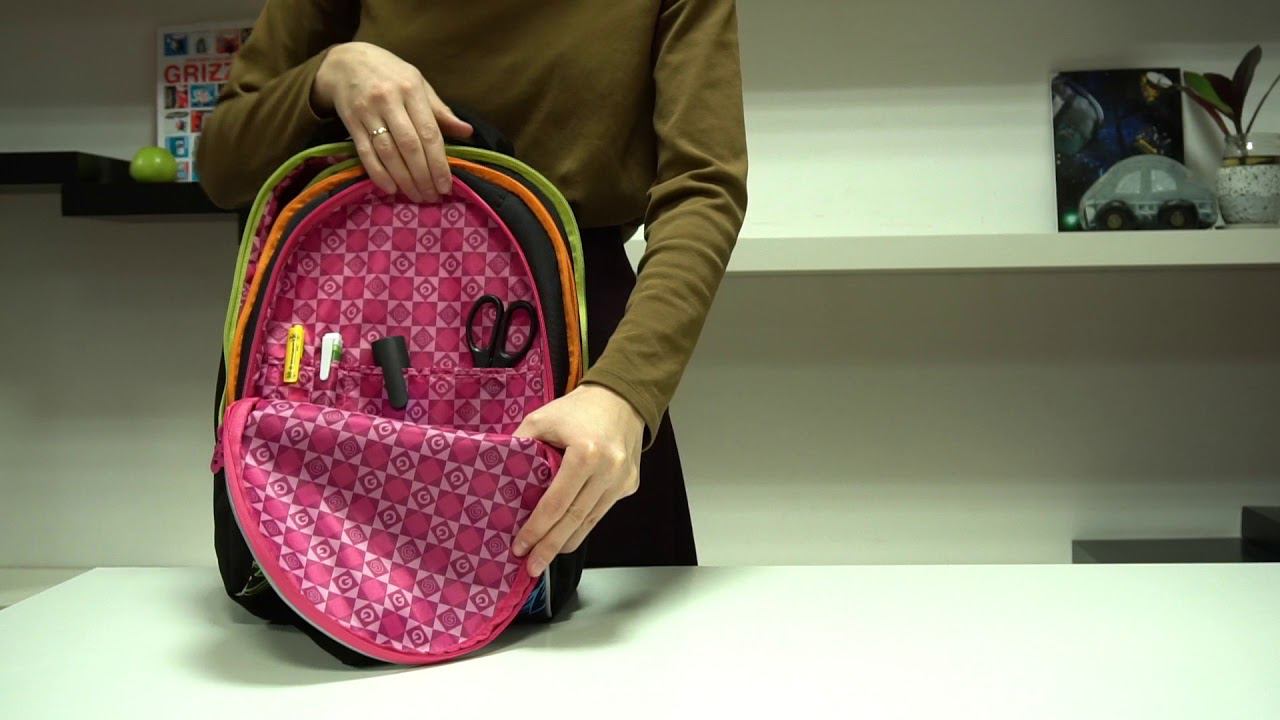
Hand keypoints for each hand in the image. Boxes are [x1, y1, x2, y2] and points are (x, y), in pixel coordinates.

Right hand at [312, 41, 471, 202]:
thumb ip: (440, 110)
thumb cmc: (389, 74)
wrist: (345, 61)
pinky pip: (365, 153)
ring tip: (416, 196)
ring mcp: (367, 111)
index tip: (446, 185)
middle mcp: (389, 100)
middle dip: (423, 176)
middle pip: (410, 146)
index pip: (429, 132)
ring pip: (388, 153)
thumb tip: (467, 132)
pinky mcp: (350, 122)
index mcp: (411, 89)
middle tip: (432, 197)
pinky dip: (378, 174)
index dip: (439, 163)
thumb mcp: (418, 83)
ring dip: (404, 180)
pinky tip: (391, 189)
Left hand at [511, 384, 644, 575]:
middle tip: (531, 567)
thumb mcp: (542, 419)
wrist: (622, 398)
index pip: (556, 502)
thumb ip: (520, 445)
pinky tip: (565, 535)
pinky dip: (582, 525)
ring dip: (566, 542)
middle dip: (550, 547)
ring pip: (590, 522)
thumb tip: (496, 472)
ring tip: (545, 558)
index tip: (520, 547)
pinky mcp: (629, 485)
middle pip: (574, 520)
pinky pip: (601, 511)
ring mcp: (622, 481)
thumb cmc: (578, 408)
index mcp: (586, 453)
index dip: (537, 528)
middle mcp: (608, 470)